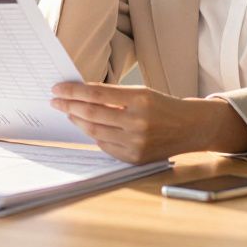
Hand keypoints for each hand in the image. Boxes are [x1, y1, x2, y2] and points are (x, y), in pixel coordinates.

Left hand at [50, 82, 246, 163]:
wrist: (190, 128)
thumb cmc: (162, 106)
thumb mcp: (141, 92)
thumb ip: (113, 95)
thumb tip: (79, 95)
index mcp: (139, 99)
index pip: (96, 94)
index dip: (73, 91)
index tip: (57, 89)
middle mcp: (138, 122)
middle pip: (91, 113)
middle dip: (68, 106)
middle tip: (55, 101)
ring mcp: (136, 142)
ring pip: (95, 131)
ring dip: (77, 121)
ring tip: (68, 113)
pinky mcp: (135, 158)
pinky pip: (105, 146)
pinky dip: (93, 136)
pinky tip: (86, 127)